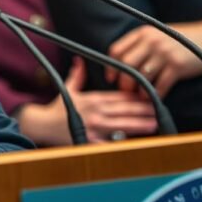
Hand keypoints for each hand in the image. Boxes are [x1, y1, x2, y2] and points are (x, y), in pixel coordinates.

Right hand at [19, 58, 158, 144]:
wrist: (43, 124)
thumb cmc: (57, 108)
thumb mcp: (68, 89)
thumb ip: (77, 75)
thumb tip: (80, 59)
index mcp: (92, 99)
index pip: (118, 96)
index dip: (135, 96)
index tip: (148, 94)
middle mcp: (95, 112)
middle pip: (124, 110)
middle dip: (143, 110)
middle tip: (159, 109)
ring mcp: (94, 127)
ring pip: (121, 125)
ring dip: (139, 124)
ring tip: (153, 124)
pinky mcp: (90, 140)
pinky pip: (109, 142)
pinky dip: (122, 141)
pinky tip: (134, 141)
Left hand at [106, 17, 201, 97]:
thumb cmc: (181, 39)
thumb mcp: (158, 34)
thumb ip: (140, 44)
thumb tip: (121, 64)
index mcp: (143, 33)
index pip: (117, 50)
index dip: (111, 66)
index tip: (112, 78)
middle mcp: (151, 41)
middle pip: (126, 64)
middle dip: (123, 81)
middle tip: (126, 90)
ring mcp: (164, 53)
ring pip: (141, 76)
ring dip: (138, 90)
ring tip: (140, 95)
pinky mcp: (177, 66)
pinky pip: (160, 85)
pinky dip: (155, 94)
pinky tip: (155, 97)